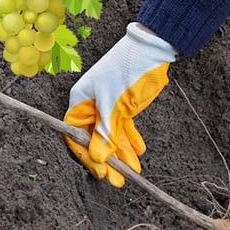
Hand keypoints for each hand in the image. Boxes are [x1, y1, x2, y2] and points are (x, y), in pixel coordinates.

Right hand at [64, 23, 175, 186]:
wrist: (152, 49)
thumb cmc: (127, 70)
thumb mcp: (115, 104)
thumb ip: (106, 133)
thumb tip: (98, 159)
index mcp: (81, 101)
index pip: (76, 135)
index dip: (87, 155)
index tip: (101, 171)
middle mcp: (91, 105)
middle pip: (94, 140)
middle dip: (108, 160)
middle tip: (119, 181)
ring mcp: (108, 106)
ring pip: (112, 137)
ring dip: (122, 154)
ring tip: (134, 171)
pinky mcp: (123, 107)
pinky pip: (123, 128)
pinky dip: (130, 140)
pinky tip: (138, 152)